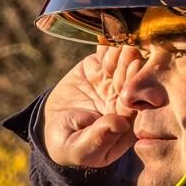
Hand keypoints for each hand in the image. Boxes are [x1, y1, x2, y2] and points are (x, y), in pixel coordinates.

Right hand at [41, 44, 142, 167]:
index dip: (134, 86)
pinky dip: (106, 45)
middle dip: (130, 65)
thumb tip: (120, 124)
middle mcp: (123, 101)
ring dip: (120, 52)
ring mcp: (112, 83)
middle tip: (129, 51)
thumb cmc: (66, 146)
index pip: (135, 103)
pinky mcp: (98, 69)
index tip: (134, 69)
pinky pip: (104, 56)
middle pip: (130, 81)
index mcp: (125, 124)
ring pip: (119, 65)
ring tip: (119, 40)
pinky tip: (106, 35)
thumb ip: (98, 140)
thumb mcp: (78, 149)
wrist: (49, 127)